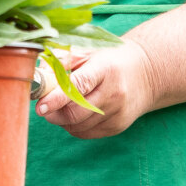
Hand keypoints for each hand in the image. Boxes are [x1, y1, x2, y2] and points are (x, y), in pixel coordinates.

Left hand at [36, 42, 160, 137]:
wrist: (145, 74)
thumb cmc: (110, 59)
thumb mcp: (89, 51)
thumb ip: (63, 60)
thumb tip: (40, 73)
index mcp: (105, 70)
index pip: (78, 87)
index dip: (56, 98)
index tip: (40, 106)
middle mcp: (114, 93)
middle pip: (77, 112)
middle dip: (54, 113)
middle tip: (42, 108)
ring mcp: (118, 113)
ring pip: (80, 126)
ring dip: (62, 121)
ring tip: (56, 109)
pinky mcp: (118, 126)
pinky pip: (87, 133)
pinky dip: (73, 127)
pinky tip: (71, 115)